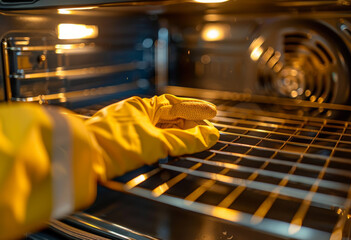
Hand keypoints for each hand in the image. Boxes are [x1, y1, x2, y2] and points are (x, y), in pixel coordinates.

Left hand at [86, 94, 218, 179]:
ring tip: (196, 140)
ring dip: (178, 135)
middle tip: (207, 132)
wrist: (84, 159)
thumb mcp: (156, 142)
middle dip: (189, 124)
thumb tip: (210, 136)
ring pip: (160, 129)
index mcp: (142, 106)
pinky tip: (172, 148)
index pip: (175, 104)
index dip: (196, 109)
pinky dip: (165, 143)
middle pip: (169, 117)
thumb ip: (184, 140)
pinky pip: (151, 139)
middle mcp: (135, 114)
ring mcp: (128, 128)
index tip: (213, 113)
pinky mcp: (123, 143)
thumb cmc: (115, 145)